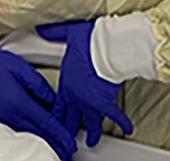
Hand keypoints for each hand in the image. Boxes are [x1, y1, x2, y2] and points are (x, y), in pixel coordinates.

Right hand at [0, 37, 77, 158]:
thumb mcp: (20, 68)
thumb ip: (39, 86)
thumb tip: (52, 100)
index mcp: (20, 102)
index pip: (47, 124)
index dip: (62, 135)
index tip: (71, 143)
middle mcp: (9, 116)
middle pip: (39, 137)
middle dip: (56, 146)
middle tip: (66, 152)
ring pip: (27, 137)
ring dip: (42, 144)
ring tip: (54, 149)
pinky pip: (14, 133)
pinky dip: (27, 137)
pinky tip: (33, 137)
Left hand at [36, 21, 133, 147]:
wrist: (106, 46)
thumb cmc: (89, 40)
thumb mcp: (68, 33)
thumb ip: (54, 33)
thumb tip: (41, 29)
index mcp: (66, 81)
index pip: (58, 103)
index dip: (55, 114)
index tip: (54, 121)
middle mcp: (76, 95)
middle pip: (70, 117)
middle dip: (68, 129)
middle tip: (66, 138)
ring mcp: (89, 100)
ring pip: (90, 122)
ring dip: (91, 133)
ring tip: (91, 142)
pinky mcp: (105, 102)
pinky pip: (115, 116)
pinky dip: (122, 123)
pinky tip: (128, 129)